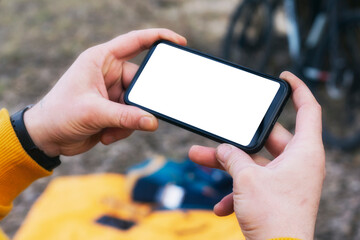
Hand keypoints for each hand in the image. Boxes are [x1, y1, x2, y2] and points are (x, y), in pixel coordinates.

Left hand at [24, 28, 186, 156]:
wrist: (46, 137)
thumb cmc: (59, 114)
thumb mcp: (93, 112)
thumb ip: (125, 117)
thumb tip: (153, 121)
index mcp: (101, 60)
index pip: (135, 41)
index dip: (158, 37)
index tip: (179, 42)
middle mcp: (109, 73)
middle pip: (141, 83)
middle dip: (140, 103)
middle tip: (139, 117)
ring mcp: (113, 92)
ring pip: (139, 105)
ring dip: (129, 121)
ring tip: (109, 130)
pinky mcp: (114, 109)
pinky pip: (132, 117)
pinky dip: (123, 129)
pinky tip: (106, 135)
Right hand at [189, 72, 324, 239]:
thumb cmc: (274, 217)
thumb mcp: (246, 179)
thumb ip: (231, 157)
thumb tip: (222, 149)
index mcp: (304, 151)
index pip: (308, 109)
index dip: (297, 89)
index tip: (283, 77)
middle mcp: (298, 163)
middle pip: (268, 138)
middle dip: (238, 137)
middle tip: (219, 130)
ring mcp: (287, 180)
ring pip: (254, 162)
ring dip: (228, 164)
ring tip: (198, 158)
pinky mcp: (276, 195)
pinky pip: (254, 184)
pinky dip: (236, 191)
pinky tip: (219, 205)